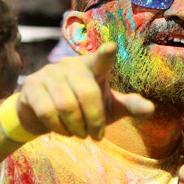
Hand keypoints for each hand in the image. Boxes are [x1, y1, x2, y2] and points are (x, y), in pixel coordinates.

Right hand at [15, 42, 154, 139]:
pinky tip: (63, 131)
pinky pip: (47, 112)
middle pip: (87, 94)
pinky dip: (59, 128)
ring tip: (80, 134)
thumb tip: (151, 109)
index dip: (106, 54)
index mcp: (92, 67)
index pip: (101, 59)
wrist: (42, 111)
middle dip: (94, 121)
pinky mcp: (31, 87)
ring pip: (66, 106)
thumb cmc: (83, 106)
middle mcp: (70, 66)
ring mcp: (48, 74)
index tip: (112, 47)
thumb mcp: (108, 106)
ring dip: (76, 128)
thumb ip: (129, 105)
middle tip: (95, 136)